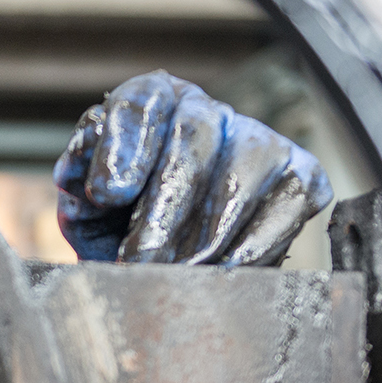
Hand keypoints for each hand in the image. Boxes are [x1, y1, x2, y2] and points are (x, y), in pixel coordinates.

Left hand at [54, 71, 333, 266]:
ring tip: (170, 280)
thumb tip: (94, 178)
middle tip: (138, 262)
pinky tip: (215, 278)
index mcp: (153, 102)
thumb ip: (79, 182)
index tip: (106, 194)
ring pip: (242, 180)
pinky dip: (249, 253)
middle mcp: (210, 111)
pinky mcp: (302, 178)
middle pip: (194, 139)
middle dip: (163, 212)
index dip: (124, 145)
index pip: (140, 104)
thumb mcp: (84, 202)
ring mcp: (261, 140)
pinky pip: (285, 211)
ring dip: (202, 241)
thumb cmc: (120, 224)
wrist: (165, 261)